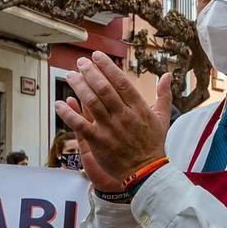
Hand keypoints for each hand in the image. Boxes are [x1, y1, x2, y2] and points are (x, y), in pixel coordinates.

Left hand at [54, 57, 168, 187]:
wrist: (146, 172)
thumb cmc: (153, 144)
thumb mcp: (163, 118)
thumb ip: (164, 95)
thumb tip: (167, 75)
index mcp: (139, 108)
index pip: (121, 82)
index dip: (107, 67)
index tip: (97, 56)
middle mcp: (124, 116)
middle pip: (104, 88)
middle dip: (90, 72)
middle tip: (81, 62)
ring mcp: (110, 129)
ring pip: (91, 102)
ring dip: (79, 86)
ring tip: (70, 76)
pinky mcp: (98, 142)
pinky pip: (80, 125)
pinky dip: (68, 113)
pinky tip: (59, 103)